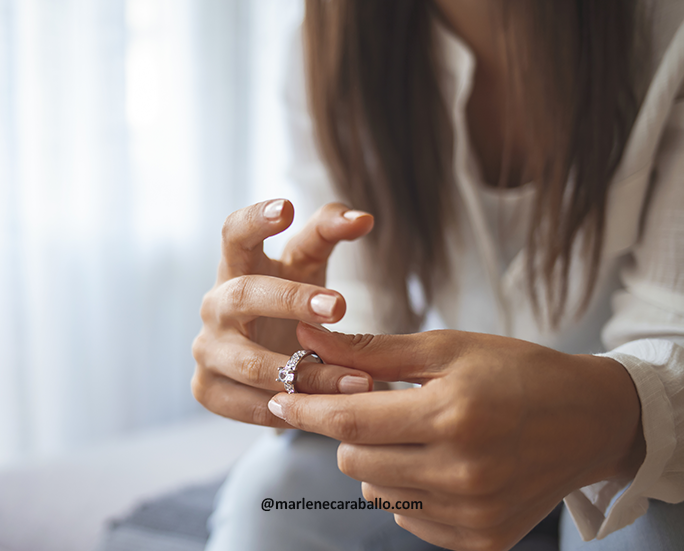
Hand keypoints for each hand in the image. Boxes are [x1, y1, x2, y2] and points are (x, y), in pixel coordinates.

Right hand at [191, 199, 375, 427]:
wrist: (264, 356)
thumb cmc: (287, 300)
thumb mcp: (307, 264)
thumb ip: (331, 233)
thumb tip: (364, 218)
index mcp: (235, 267)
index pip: (233, 233)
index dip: (255, 219)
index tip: (287, 208)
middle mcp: (213, 305)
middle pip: (243, 296)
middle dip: (290, 301)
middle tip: (338, 306)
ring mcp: (206, 349)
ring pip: (252, 364)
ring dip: (308, 374)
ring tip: (358, 380)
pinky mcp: (207, 390)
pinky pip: (249, 405)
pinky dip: (288, 410)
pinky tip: (325, 413)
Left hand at [268, 323, 645, 550]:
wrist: (591, 421)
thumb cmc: (516, 373)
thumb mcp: (447, 348)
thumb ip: (372, 351)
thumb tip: (306, 339)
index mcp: (454, 417)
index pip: (350, 421)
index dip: (306, 408)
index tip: (279, 397)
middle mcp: (463, 474)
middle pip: (354, 461)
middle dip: (351, 431)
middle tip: (380, 406)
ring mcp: (474, 514)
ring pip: (376, 492)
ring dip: (380, 462)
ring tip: (419, 434)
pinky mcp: (483, 541)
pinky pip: (408, 518)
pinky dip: (409, 490)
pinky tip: (441, 465)